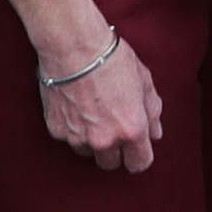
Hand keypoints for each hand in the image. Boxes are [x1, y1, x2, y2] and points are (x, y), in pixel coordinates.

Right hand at [39, 31, 164, 172]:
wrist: (73, 47)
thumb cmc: (112, 60)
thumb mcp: (144, 82)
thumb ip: (152, 112)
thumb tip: (154, 133)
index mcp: (131, 129)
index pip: (139, 164)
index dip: (139, 156)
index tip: (136, 149)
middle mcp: (104, 139)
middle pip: (111, 164)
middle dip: (114, 151)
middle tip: (112, 128)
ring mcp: (78, 137)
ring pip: (87, 152)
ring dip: (91, 141)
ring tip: (92, 112)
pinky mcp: (56, 130)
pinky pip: (68, 138)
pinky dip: (72, 128)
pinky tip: (75, 105)